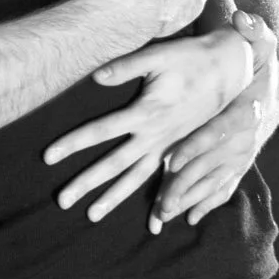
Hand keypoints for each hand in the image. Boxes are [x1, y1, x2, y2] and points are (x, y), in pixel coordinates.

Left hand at [44, 14, 263, 220]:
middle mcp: (157, 135)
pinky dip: (156, 202)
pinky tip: (151, 222)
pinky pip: (162, 181)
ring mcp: (170, 146)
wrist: (230, 68)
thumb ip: (126, 66)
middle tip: (61, 201)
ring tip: (91, 217)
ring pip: (137, 178)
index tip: (48, 156)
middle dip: (86, 182)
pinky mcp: (179, 149)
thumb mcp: (159, 55)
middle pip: (114, 164)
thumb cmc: (190, 57)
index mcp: (147, 112)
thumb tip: (96, 76)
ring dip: (113, 198)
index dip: (73, 142)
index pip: (101, 130)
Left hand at [151, 10, 278, 228]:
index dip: (196, 147)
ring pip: (214, 182)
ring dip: (189, 200)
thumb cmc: (255, 62)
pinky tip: (188, 219)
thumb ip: (251, 28)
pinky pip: (223, 187)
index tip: (172, 162)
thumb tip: (243, 14)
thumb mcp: (255, 39)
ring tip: (161, 218)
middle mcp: (245, 138)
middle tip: (159, 205)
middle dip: (185, 186)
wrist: (274, 83)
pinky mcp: (239, 163)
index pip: (218, 132)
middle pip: (212, 166)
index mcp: (244, 110)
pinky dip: (207, 203)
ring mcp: (242, 154)